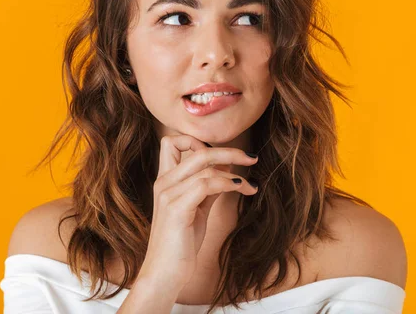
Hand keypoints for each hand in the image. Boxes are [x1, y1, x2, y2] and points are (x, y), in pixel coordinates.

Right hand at [136, 134, 258, 290]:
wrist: (164, 274)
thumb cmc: (181, 243)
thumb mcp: (197, 208)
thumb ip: (207, 187)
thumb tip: (227, 169)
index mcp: (165, 180)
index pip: (173, 141)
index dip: (199, 141)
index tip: (224, 155)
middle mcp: (163, 182)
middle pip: (196, 149)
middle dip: (229, 150)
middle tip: (251, 158)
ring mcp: (168, 194)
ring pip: (205, 165)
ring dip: (234, 172)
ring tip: (250, 186)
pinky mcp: (176, 208)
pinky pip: (206, 183)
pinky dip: (228, 183)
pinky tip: (241, 190)